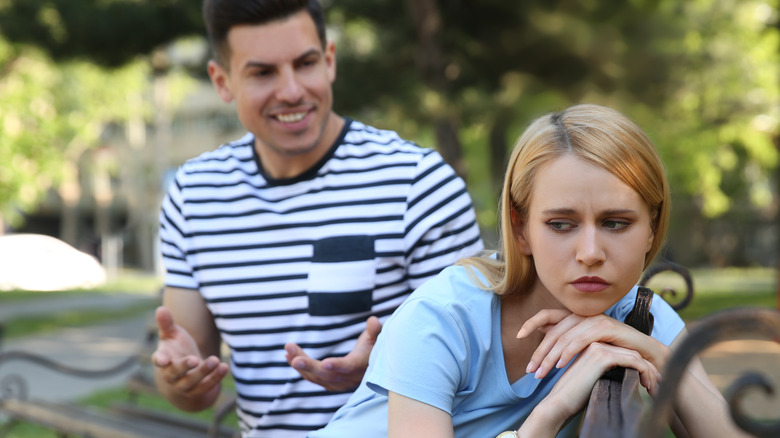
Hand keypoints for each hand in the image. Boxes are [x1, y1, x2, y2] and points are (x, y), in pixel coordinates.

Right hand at [152, 306, 227, 405]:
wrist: (185, 375)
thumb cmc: (177, 350)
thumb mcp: (172, 335)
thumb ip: (167, 323)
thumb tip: (161, 308)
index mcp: (163, 360)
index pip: (159, 360)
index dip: (160, 360)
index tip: (163, 359)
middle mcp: (171, 375)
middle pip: (175, 373)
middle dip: (184, 366)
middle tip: (194, 359)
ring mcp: (184, 385)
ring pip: (193, 382)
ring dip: (204, 372)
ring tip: (216, 360)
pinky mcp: (198, 391)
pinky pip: (206, 387)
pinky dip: (216, 378)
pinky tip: (225, 367)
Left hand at [285, 316, 381, 390]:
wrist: (373, 366)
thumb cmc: (375, 347)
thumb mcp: (377, 338)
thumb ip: (375, 330)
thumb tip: (374, 321)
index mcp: (361, 365)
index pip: (349, 367)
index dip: (338, 366)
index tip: (325, 364)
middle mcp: (349, 378)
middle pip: (327, 375)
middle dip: (310, 367)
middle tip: (294, 358)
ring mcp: (338, 383)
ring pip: (316, 376)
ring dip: (301, 364)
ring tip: (288, 348)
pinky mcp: (329, 383)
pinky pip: (312, 377)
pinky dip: (301, 368)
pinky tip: (289, 356)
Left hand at [517, 309, 667, 379]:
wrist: (644, 353)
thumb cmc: (614, 350)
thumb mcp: (586, 345)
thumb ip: (567, 338)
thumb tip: (544, 336)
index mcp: (575, 316)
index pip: (547, 315)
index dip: (531, 322)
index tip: (517, 336)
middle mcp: (583, 315)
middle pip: (553, 331)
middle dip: (539, 352)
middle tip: (530, 370)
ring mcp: (594, 319)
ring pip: (565, 337)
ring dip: (550, 357)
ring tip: (541, 373)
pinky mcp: (606, 327)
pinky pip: (581, 340)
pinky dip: (569, 352)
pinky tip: (561, 365)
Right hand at [522, 341, 660, 434]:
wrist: (558, 403)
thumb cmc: (572, 397)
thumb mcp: (590, 380)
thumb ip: (604, 372)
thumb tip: (626, 377)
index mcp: (591, 347)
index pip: (623, 352)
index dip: (639, 366)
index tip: (650, 380)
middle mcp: (594, 342)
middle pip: (632, 352)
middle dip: (648, 368)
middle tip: (658, 384)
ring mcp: (598, 347)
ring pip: (635, 356)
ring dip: (649, 372)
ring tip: (654, 388)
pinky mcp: (602, 356)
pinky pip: (633, 360)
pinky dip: (644, 372)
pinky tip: (647, 385)